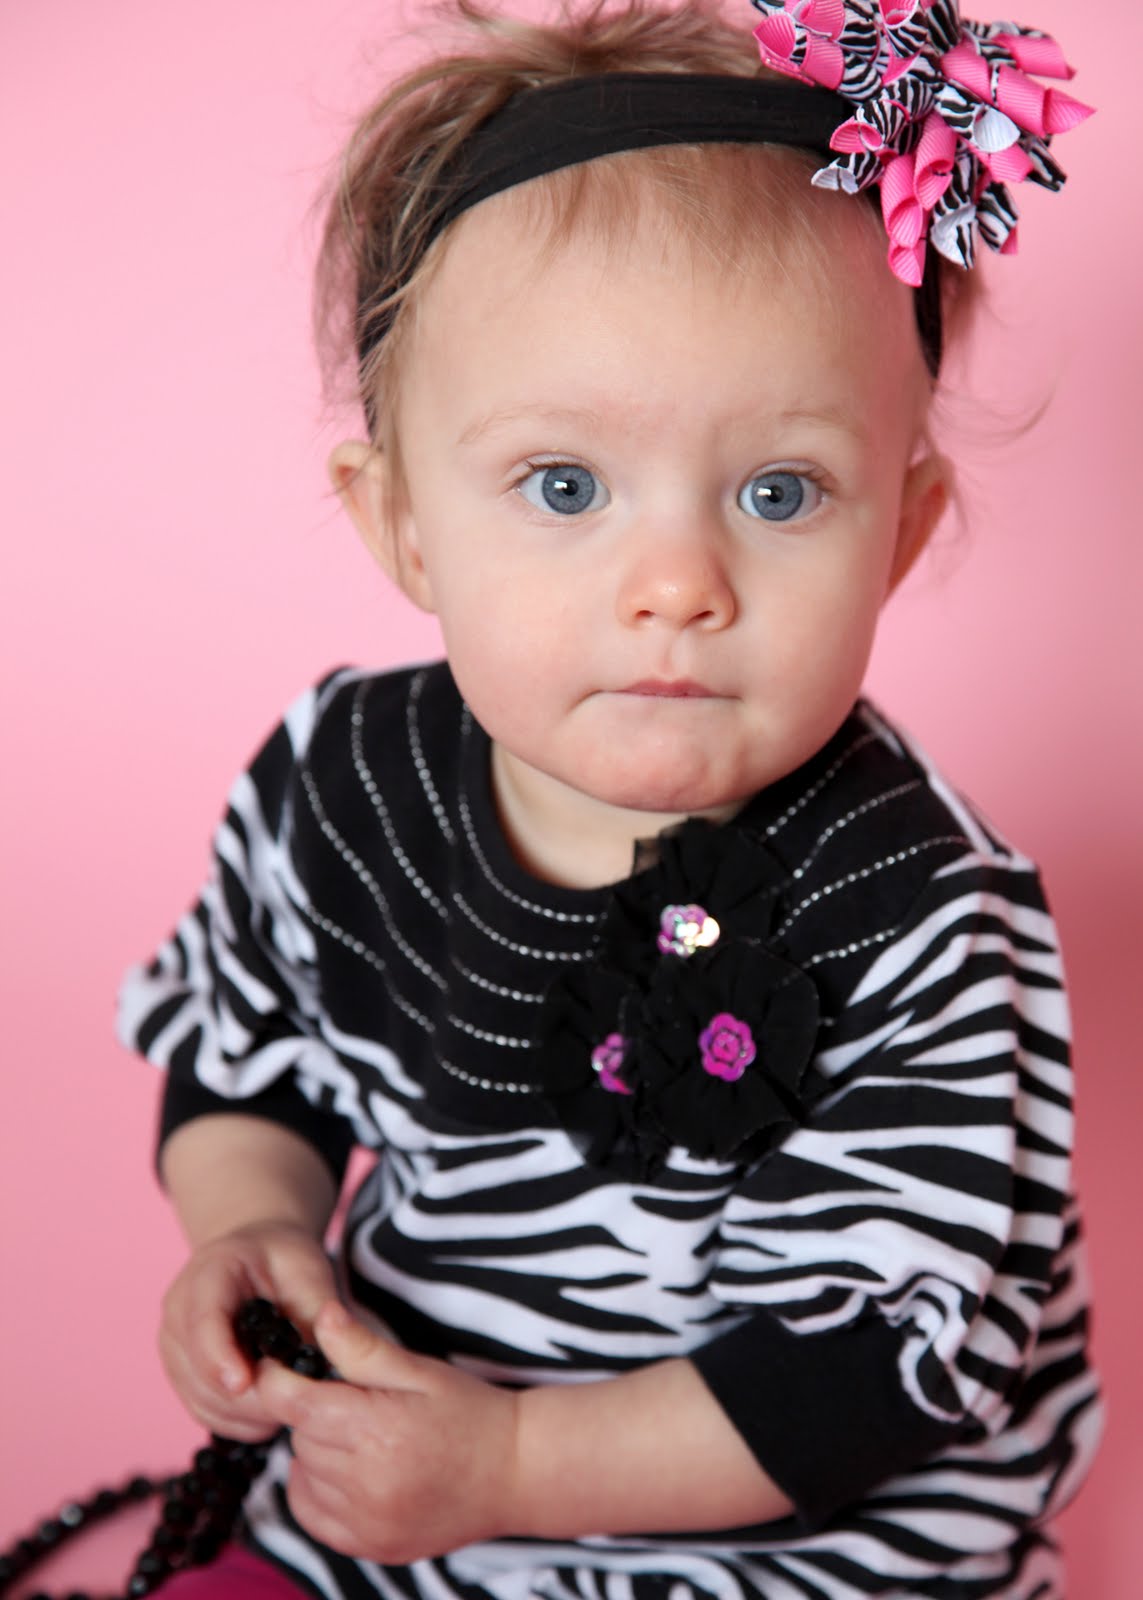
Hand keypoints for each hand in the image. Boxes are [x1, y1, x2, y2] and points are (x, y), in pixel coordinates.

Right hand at [159, 1221, 336, 1441]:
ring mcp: (174, 1347)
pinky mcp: (181, 1376)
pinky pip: (206, 1413)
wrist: (256, 1257)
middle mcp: (180, 1312)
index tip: (243, 1383)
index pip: (204, 1320)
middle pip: (202, 1371)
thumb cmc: (283, 1261)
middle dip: (251, 1394)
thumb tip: (331, 1361)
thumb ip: (317, 1313)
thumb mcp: (308, 1270)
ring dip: (249, 1412)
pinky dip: (241, 1420)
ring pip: (203, 1400)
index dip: (219, 1356)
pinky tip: (271, 1407)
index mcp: (210, 1273)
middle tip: (300, 1396)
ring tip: (292, 1398)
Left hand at [256, 1302, 521, 1562]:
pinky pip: (312, 1515)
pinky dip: (317, 1489)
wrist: (515, 1472)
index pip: (292, 1403)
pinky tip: (348, 1470)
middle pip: (298, 1436)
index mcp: (377, 1428)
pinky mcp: (370, 1546)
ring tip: (359, 1435)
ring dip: (317, 1451)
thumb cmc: (469, 1411)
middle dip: (313, 1411)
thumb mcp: (419, 1369)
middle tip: (351, 1399)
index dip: (278, 1379)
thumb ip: (362, 1347)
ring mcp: (368, 1522)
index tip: (283, 1366)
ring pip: (302, 1475)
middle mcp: (367, 1482)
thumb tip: (319, 1317)